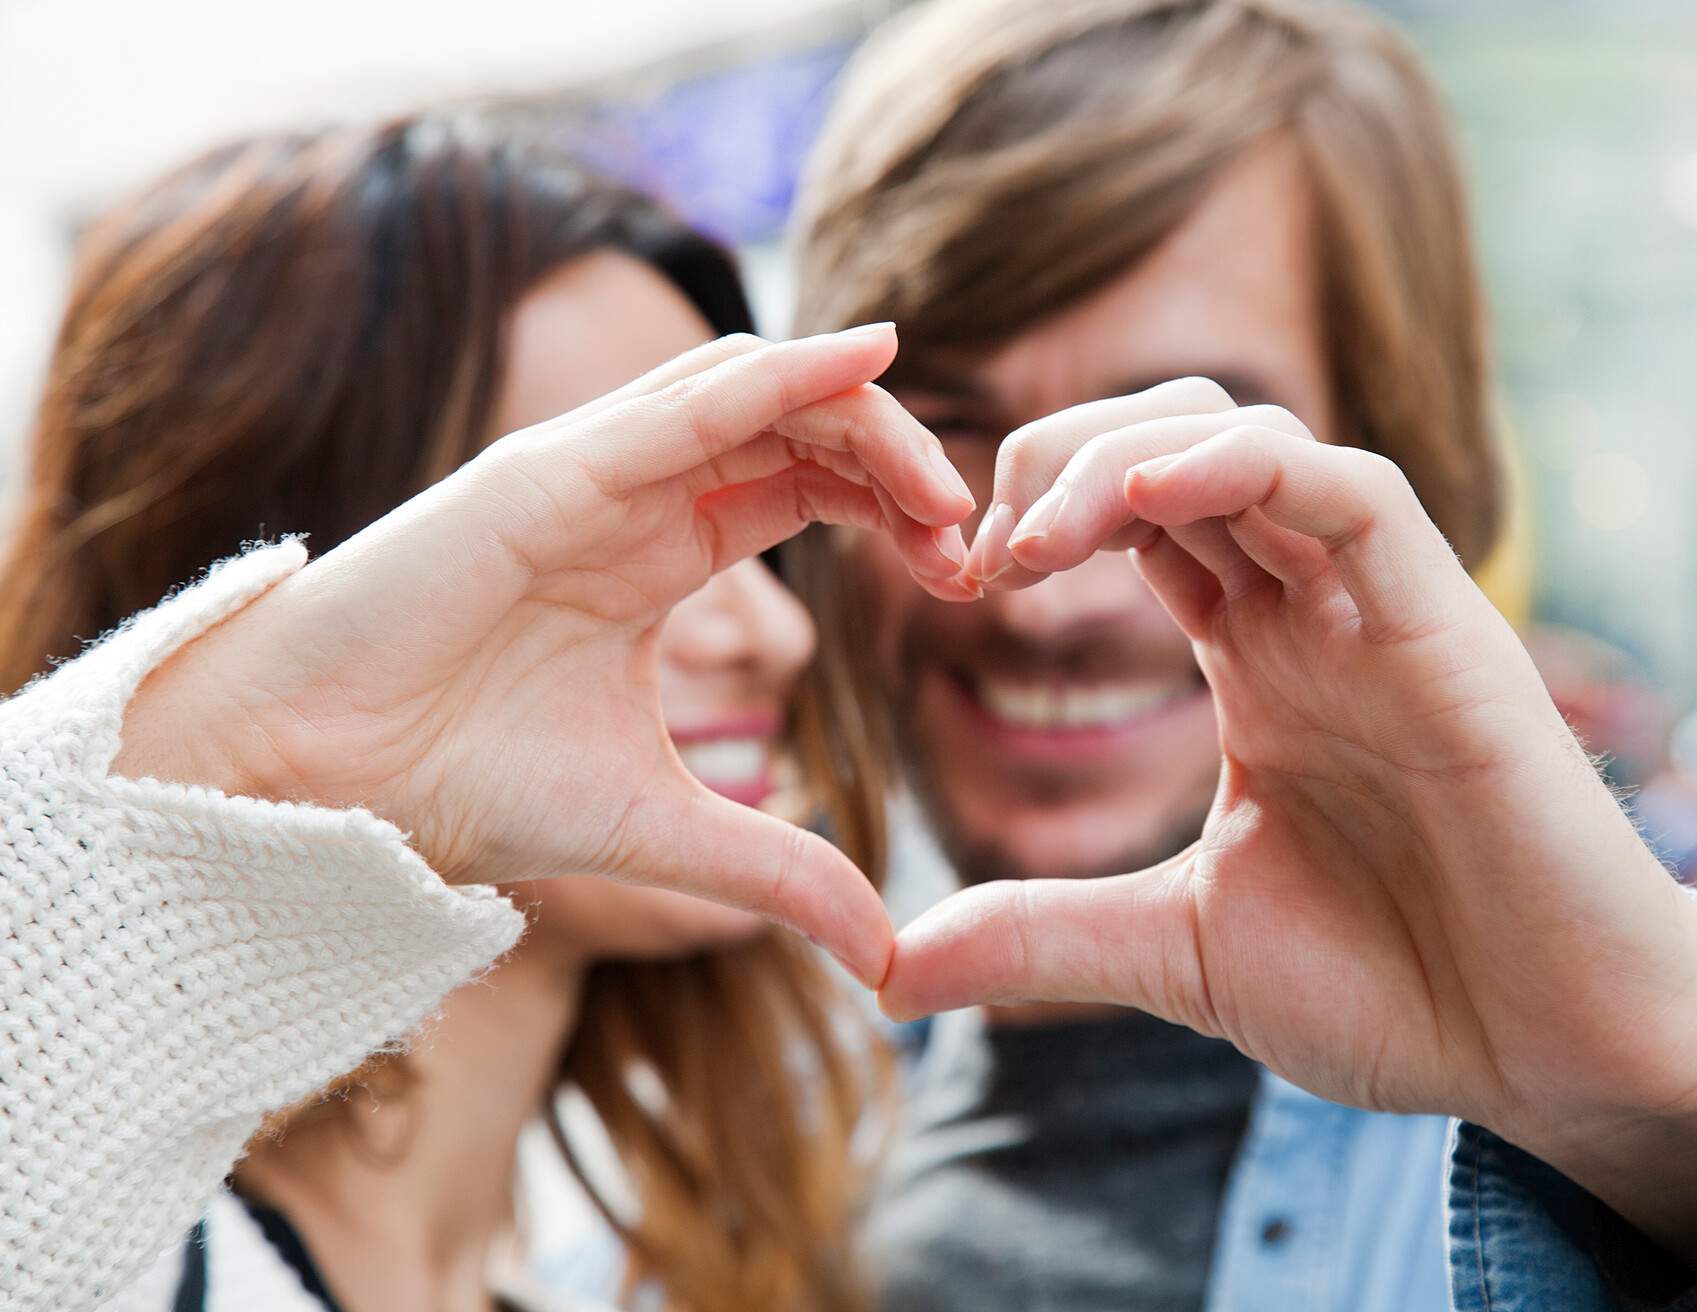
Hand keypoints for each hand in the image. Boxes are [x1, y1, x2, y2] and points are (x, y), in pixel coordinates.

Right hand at [118, 326, 974, 985]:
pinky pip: (683, 404)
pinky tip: (863, 364)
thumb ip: (779, 868)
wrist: (318, 786)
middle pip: (796, 431)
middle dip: (897, 464)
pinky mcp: (543, 472)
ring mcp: (588, 473)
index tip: (966, 574)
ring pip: (751, 396)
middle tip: (973, 534)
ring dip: (860, 419)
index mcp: (658, 555)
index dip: (895, 512)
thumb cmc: (463, 788)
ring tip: (943, 483)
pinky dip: (778, 377)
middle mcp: (631, 497)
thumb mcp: (663, 829)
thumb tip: (889, 950)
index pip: (804, 487)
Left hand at [882, 380, 1696, 1259]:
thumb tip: (884, 968)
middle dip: (1055, 465)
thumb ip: (1040, 932)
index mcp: (1256, 655)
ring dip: (1123, 459)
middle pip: (1173, 446)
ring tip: (1034, 539)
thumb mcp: (1176, 950)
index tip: (956, 581)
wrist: (1551, 1054)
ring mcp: (1381, 609)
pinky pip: (1353, 494)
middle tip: (979, 554)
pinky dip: (1249, 471)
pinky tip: (1147, 499)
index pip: (1135, 513)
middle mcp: (1313, 609)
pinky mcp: (1451, 629)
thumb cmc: (1395, 989)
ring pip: (1250, 440)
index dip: (1034, 515)